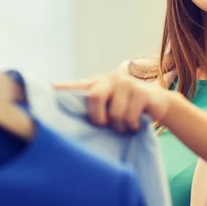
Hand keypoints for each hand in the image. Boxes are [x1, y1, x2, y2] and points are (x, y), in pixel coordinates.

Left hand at [53, 61, 173, 132]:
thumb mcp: (110, 105)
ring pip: (115, 113)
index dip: (63, 87)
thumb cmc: (128, 107)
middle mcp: (111, 79)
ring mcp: (127, 84)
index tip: (48, 88)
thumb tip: (70, 125)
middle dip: (98, 117)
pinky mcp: (142, 92)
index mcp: (99, 83)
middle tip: (104, 124)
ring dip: (119, 126)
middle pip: (95, 97)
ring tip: (125, 125)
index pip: (77, 85)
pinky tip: (136, 123)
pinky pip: (130, 116)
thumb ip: (94, 108)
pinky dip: (132, 125)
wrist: (158, 103)